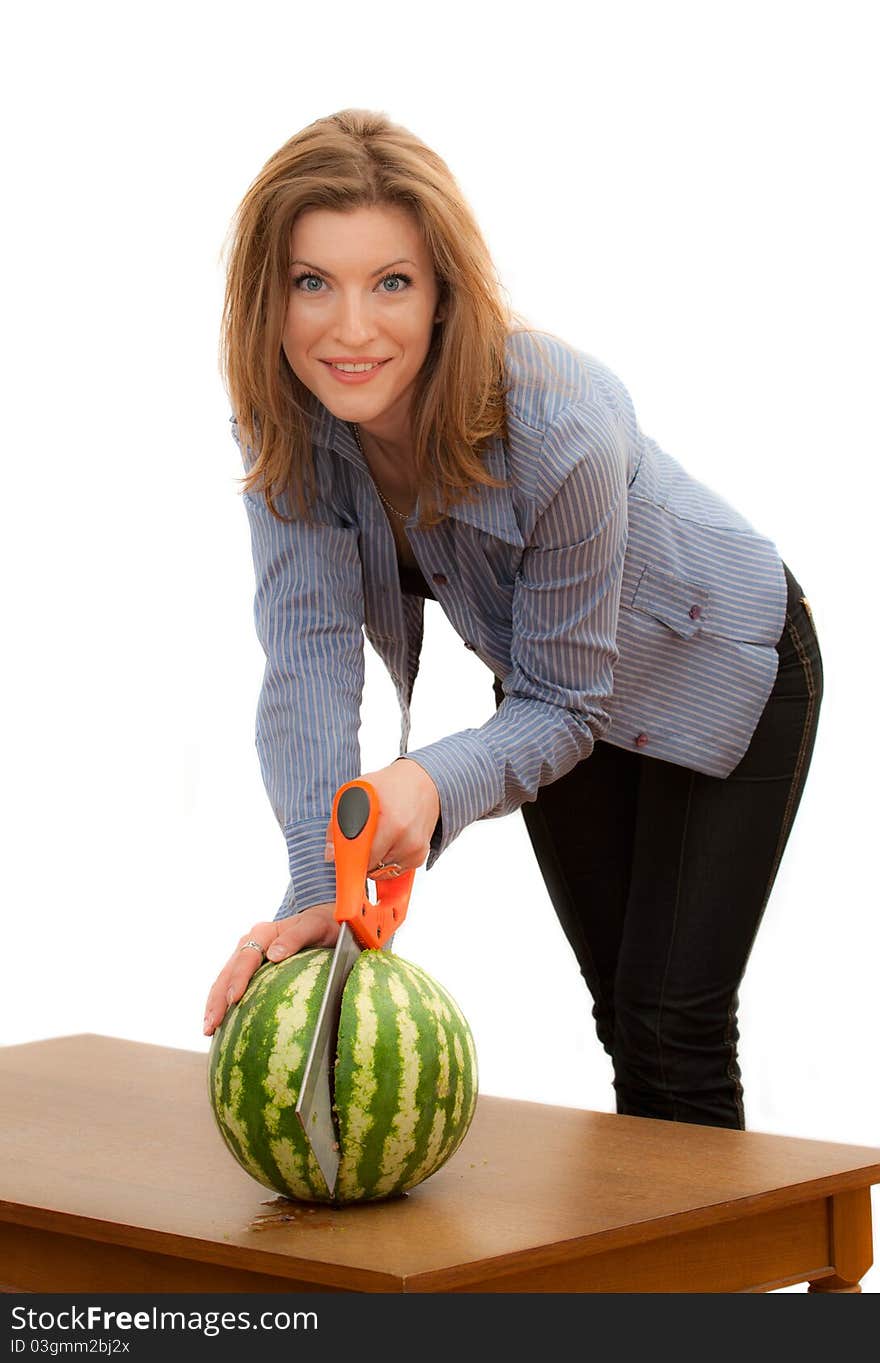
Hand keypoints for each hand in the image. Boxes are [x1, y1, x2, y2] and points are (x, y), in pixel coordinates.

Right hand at [202, 902, 337, 1036]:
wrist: (319, 922)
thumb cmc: (319, 926)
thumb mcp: (313, 927)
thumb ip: (295, 938)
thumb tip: (274, 955)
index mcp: (262, 933)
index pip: (245, 958)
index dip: (238, 979)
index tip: (233, 999)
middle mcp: (249, 944)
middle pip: (227, 973)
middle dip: (217, 999)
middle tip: (212, 1024)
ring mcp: (245, 956)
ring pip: (223, 981)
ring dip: (214, 1004)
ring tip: (209, 1029)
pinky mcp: (247, 969)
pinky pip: (230, 986)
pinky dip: (222, 1003)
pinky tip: (220, 1024)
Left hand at [325, 759, 439, 875]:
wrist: (425, 782)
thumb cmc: (389, 785)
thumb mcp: (358, 792)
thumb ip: (339, 822)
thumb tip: (330, 854)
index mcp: (391, 822)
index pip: (364, 858)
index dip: (349, 861)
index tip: (341, 861)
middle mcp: (406, 839)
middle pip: (371, 867)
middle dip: (359, 858)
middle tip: (358, 840)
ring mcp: (415, 849)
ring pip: (382, 872)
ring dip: (374, 861)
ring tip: (376, 836)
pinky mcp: (420, 856)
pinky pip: (395, 870)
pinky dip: (387, 860)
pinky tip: (389, 841)